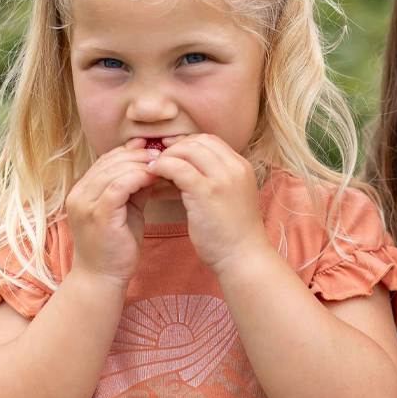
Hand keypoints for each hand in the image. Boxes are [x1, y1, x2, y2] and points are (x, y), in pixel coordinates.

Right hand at [64, 140, 158, 286]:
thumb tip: (152, 165)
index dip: (129, 150)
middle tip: (162, 151)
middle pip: (109, 161)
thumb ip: (134, 187)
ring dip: (141, 163)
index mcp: (82, 190)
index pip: (105, 160)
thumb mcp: (126, 209)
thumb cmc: (117, 246)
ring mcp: (85, 203)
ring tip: (162, 162)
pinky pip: (119, 185)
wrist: (103, 278)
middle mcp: (78, 194)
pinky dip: (138, 177)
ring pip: (114, 170)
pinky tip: (154, 177)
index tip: (153, 146)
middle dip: (138, 154)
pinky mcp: (97, 214)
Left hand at [146, 134, 268, 273]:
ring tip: (154, 168)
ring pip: (188, 149)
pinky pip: (178, 168)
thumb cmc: (233, 233)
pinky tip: (153, 175)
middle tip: (159, 159)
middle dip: (176, 147)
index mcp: (241, 167)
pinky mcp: (206, 192)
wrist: (243, 256)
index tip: (172, 153)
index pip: (211, 140)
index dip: (188, 143)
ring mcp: (222, 179)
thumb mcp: (230, 197)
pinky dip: (162, 166)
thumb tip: (183, 167)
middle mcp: (235, 168)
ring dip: (167, 156)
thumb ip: (214, 179)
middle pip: (199, 140)